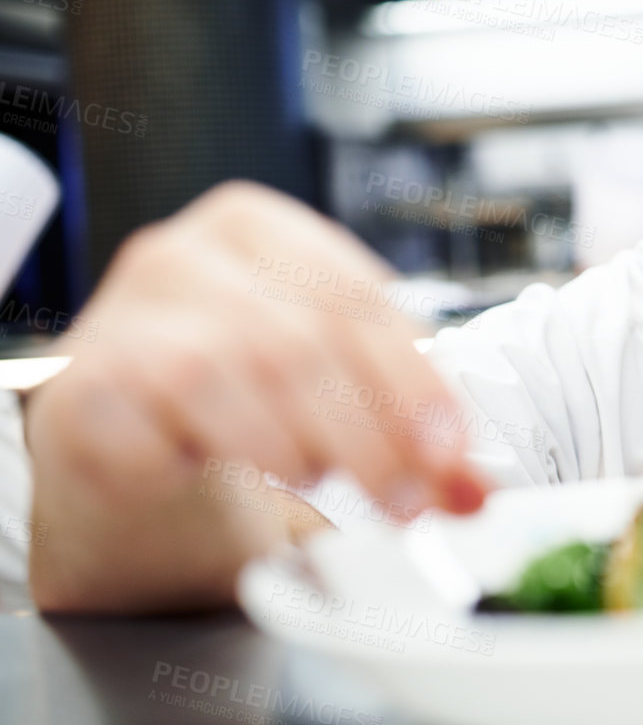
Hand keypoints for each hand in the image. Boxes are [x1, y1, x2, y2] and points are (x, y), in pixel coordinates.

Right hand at [27, 181, 487, 527]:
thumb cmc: (233, 399)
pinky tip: (239, 472)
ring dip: (302, 444)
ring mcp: (124, 311)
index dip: (415, 382)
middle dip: (375, 432)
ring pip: (238, 369)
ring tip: (321, 479)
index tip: (453, 448)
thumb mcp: (330, 393)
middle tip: (412, 497)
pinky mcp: (83, 382)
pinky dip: (217, 455)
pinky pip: (162, 418)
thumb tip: (475, 488)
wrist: (118, 447)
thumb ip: (404, 428)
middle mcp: (187, 253)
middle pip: (307, 338)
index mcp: (260, 227)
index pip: (358, 297)